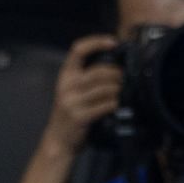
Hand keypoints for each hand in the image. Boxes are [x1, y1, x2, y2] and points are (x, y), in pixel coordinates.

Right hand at [43, 33, 123, 153]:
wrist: (58, 140)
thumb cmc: (70, 113)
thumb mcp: (72, 90)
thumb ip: (87, 77)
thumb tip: (117, 63)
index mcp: (65, 76)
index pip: (78, 50)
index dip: (97, 42)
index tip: (113, 42)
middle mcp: (67, 86)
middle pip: (100, 71)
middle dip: (118, 74)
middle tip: (125, 79)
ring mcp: (72, 102)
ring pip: (106, 88)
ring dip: (119, 90)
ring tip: (122, 93)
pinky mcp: (80, 116)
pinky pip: (106, 105)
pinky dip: (116, 104)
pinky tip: (117, 106)